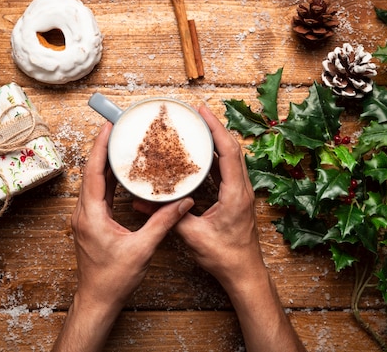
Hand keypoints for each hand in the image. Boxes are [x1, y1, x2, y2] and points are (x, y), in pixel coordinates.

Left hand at [52, 122, 193, 351]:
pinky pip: (97, 194)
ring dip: (104, 164)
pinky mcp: (90, 223)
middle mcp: (83, 213)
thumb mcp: (142, 248)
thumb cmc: (113, 279)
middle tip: (117, 130)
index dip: (99, 147)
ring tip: (120, 146)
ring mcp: (85, 218)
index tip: (107, 128)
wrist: (98, 300)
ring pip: (93, 183)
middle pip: (91, 172)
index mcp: (91, 215)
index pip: (93, 172)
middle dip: (103, 149)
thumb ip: (163, 222)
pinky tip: (120, 174)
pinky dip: (108, 180)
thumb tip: (183, 202)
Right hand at [138, 105, 305, 351]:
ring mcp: (242, 193)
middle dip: (216, 128)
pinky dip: (218, 156)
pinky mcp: (238, 198)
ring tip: (199, 128)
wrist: (244, 273)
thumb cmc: (225, 257)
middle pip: (233, 148)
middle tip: (197, 114)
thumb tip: (142, 205)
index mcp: (236, 193)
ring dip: (219, 140)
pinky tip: (204, 155)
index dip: (216, 128)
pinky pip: (230, 169)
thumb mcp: (193, 237)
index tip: (202, 112)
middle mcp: (243, 189)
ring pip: (233, 157)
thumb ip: (169, 217)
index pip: (229, 151)